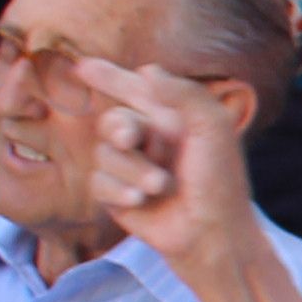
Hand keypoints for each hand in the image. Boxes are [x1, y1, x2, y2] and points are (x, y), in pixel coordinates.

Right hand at [74, 57, 267, 276]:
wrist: (213, 234)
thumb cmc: (219, 180)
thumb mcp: (213, 128)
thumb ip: (185, 92)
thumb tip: (147, 69)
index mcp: (173, 120)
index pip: (135, 91)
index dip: (109, 77)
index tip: (83, 67)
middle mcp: (150, 141)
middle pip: (113, 120)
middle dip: (119, 127)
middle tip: (131, 138)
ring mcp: (131, 168)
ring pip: (105, 153)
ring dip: (132, 168)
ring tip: (162, 185)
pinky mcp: (116, 195)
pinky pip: (98, 181)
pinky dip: (119, 189)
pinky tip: (142, 200)